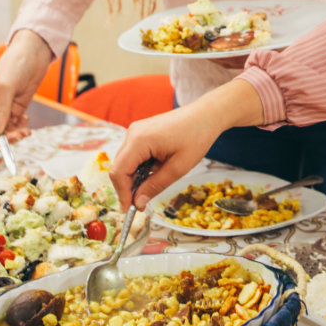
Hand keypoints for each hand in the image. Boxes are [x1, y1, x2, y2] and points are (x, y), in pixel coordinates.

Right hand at [0, 30, 54, 145]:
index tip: (0, 148)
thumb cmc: (15, 62)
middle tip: (20, 136)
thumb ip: (1, 110)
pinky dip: (20, 127)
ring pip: (5, 129)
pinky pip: (15, 123)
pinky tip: (26, 124)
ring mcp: (4, 106)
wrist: (34, 51)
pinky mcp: (17, 106)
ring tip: (26, 131)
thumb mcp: (6, 86)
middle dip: (5, 137)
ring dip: (14, 134)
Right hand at [109, 78, 263, 208]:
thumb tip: (137, 203)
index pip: (119, 172)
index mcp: (139, 140)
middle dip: (127, 187)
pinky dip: (138, 167)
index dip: (122, 193)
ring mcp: (136, 130)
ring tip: (151, 188)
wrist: (206, 115)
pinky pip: (132, 154)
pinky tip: (154, 173)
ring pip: (125, 161)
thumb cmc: (196, 137)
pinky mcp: (141, 132)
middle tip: (140, 204)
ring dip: (134, 177)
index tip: (129, 210)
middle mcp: (133, 133)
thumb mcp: (178, 168)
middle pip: (119, 167)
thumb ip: (155, 186)